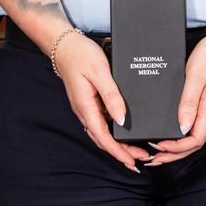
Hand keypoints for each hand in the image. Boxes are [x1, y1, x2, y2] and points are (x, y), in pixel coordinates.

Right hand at [51, 32, 151, 172]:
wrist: (63, 44)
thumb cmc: (81, 55)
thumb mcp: (100, 72)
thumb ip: (111, 96)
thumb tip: (122, 119)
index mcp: (86, 107)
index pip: (103, 137)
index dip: (118, 152)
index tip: (132, 162)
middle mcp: (84, 111)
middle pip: (103, 139)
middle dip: (121, 152)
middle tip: (141, 159)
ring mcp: (85, 107)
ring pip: (102, 132)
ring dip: (118, 143)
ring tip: (136, 149)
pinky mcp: (89, 101)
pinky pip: (101, 122)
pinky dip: (113, 131)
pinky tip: (124, 130)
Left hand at [147, 26, 205, 164]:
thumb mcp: (197, 74)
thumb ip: (190, 101)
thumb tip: (182, 127)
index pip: (195, 140)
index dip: (176, 148)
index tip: (158, 146)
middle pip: (194, 143)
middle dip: (173, 154)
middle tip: (153, 159)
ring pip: (194, 136)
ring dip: (177, 147)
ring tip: (158, 151)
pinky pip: (194, 125)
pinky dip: (181, 134)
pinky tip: (171, 132)